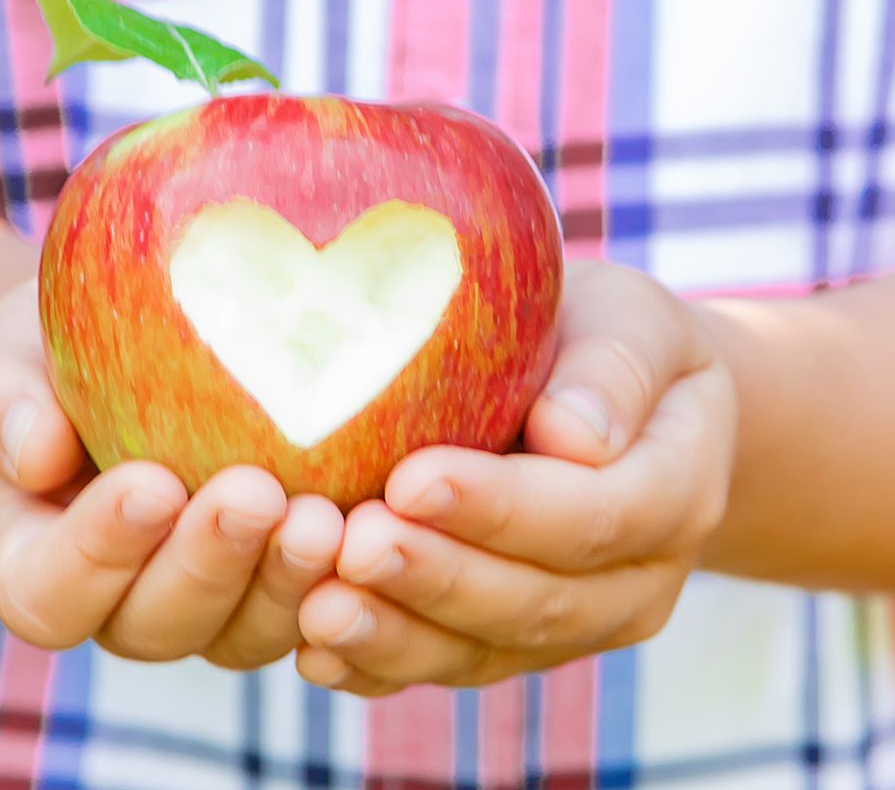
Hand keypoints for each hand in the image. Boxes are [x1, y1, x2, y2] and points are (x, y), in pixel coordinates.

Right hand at [0, 279, 343, 667]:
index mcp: (41, 568)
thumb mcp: (8, 356)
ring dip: (286, 583)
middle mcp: (124, 606)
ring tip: (325, 516)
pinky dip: (347, 582)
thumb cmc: (57, 357)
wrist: (133, 358)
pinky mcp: (279, 587)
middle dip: (208, 566)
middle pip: (157, 626)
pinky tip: (377, 521)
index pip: (52, 592)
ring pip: (244, 634)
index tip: (149, 484)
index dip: (97, 554)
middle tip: (254, 495)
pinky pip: (314, 611)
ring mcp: (210, 607)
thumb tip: (31, 453)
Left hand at [294, 261, 737, 694]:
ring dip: (395, 634)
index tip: (412, 478)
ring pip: (481, 651)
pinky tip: (316, 649)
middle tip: (353, 545)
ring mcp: (567, 627)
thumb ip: (614, 371)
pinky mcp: (504, 645)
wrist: (606, 410)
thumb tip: (572, 435)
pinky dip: (377, 664)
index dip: (502, 507)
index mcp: (676, 493)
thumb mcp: (631, 324)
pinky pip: (442, 668)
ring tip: (320, 608)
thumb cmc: (606, 345)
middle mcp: (632, 584)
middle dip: (436, 577)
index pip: (596, 515)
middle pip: (535, 600)